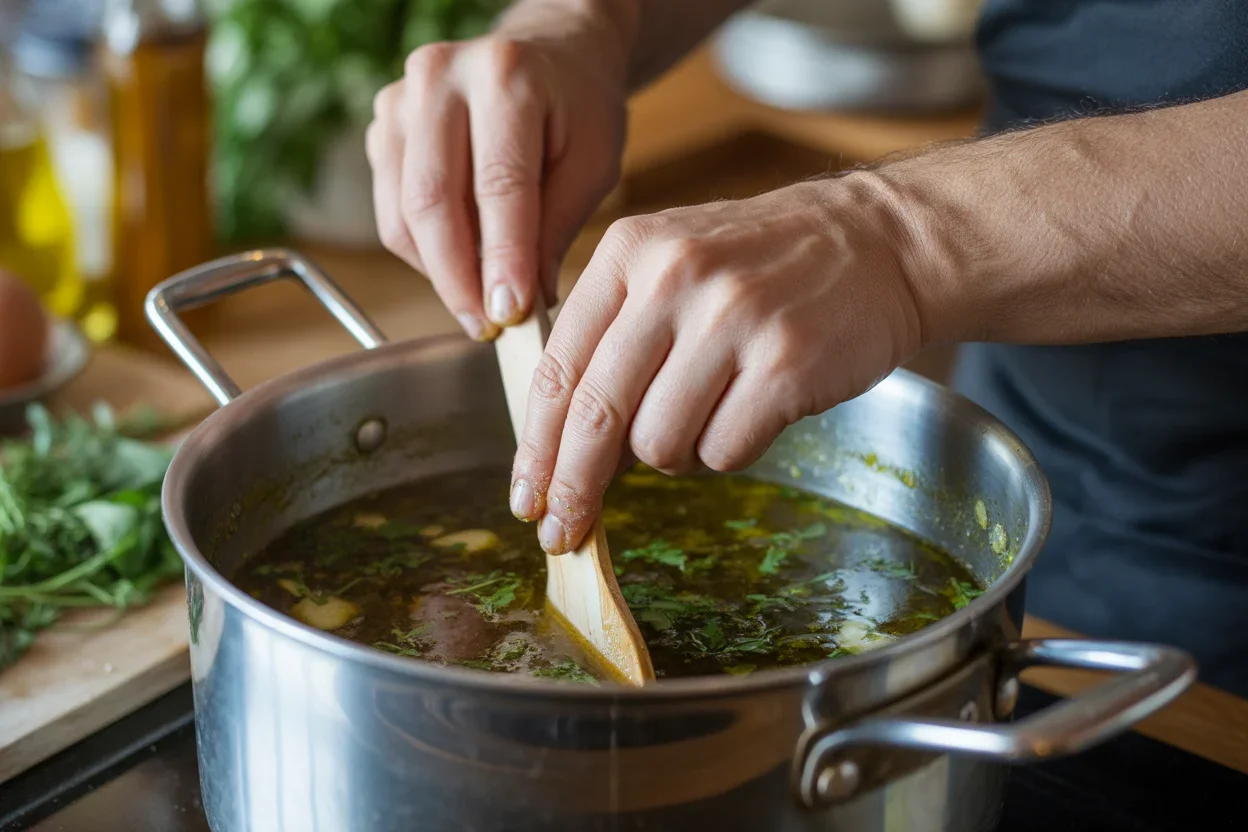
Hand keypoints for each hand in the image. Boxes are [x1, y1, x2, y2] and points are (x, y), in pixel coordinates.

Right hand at [367, 31, 627, 339]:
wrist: (547, 60)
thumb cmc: (577, 110)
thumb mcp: (593, 163)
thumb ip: (558, 228)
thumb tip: (524, 303)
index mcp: (505, 76)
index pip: (497, 184)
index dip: (501, 257)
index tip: (510, 313)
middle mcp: (439, 78)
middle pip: (432, 201)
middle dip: (458, 279)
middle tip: (486, 327)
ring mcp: (399, 101)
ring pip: (402, 215)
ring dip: (439, 273)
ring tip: (481, 301)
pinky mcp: (382, 129)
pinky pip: (390, 213)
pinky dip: (425, 254)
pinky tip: (463, 262)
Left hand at [506, 176, 928, 554]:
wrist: (877, 243)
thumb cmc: (761, 265)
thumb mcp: (671, 264)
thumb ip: (611, 336)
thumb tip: (562, 445)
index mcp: (631, 251)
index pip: (558, 367)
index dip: (535, 446)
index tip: (527, 497)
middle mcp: (675, 277)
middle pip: (596, 414)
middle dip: (574, 487)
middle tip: (564, 530)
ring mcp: (733, 319)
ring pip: (658, 443)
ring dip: (674, 454)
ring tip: (708, 416)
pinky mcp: (786, 364)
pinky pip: (722, 452)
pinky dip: (726, 452)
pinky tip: (750, 413)